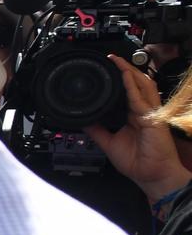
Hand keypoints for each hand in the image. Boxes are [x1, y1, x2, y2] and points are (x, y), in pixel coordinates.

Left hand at [86, 56, 188, 202]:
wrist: (151, 176)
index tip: (109, 69)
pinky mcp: (153, 118)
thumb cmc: (137, 162)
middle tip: (113, 58)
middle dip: (127, 69)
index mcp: (135, 116)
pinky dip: (133, 86)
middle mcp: (143, 112)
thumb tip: (83, 120)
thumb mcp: (109, 143)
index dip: (122, 79)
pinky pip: (141, 98)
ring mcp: (150, 113)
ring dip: (131, 72)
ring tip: (119, 61)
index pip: (129, 92)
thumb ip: (97, 130)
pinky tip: (126, 77)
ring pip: (143, 86)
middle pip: (138, 84)